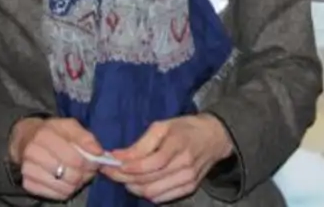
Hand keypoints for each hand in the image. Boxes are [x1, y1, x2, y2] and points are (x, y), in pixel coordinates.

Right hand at [9, 116, 103, 199]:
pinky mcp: (28, 184)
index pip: (74, 159)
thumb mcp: (68, 126)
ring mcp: (28, 170)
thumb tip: (98, 152)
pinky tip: (66, 180)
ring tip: (78, 174)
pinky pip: (56, 195)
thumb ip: (85, 137)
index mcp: (44, 135)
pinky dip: (66, 190)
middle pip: (71, 175)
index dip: (90, 163)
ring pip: (65, 188)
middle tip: (88, 170)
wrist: (25, 139)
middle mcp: (33, 153)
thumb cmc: (51, 132)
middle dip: (85, 175)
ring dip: (76, 184)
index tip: (95, 162)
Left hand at [104, 115, 234, 202]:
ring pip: (152, 192)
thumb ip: (142, 143)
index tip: (111, 163)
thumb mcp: (163, 126)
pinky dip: (146, 193)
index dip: (128, 167)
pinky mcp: (189, 188)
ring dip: (132, 187)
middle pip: (148, 180)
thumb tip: (119, 156)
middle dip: (123, 178)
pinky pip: (161, 198)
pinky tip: (139, 183)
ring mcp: (188, 179)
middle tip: (109, 171)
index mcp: (178, 145)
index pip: (150, 164)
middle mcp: (184, 165)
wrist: (214, 137)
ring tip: (123, 177)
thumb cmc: (185, 128)